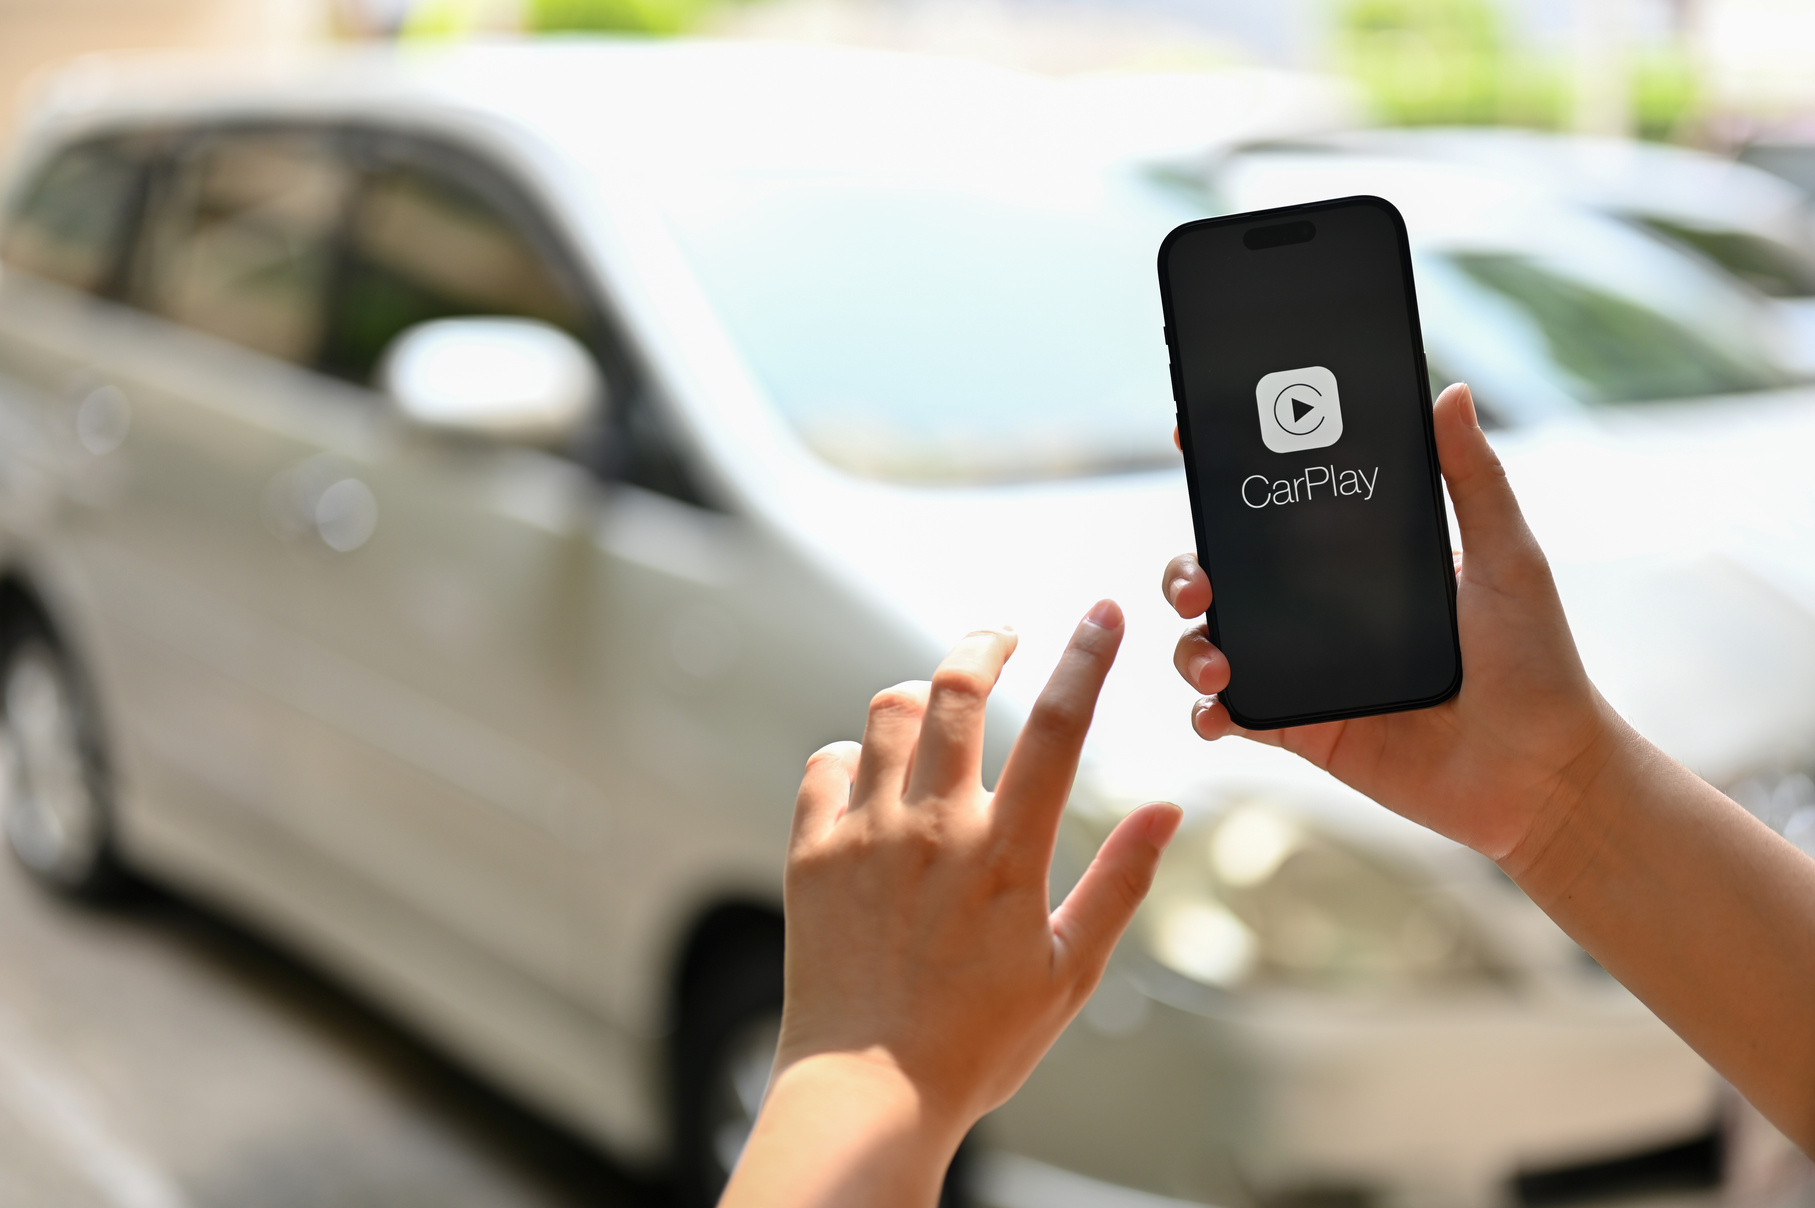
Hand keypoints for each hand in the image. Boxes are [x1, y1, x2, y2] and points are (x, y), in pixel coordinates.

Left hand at [722, 603, 1181, 1207]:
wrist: (865, 1089)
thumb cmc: (974, 1041)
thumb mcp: (1070, 972)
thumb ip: (1121, 881)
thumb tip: (1167, 809)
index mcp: (1006, 855)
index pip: (1059, 728)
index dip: (1087, 658)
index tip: (1102, 615)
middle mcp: (933, 830)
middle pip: (958, 690)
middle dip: (987, 644)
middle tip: (1003, 639)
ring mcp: (865, 835)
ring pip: (887, 713)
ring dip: (919, 699)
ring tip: (939, 717)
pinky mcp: (811, 852)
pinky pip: (825, 764)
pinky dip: (851, 757)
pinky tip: (872, 781)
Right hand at [1163, 383, 1616, 868]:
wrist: (1541, 775)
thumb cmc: (1537, 663)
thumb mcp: (1507, 559)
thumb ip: (1474, 479)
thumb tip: (1449, 393)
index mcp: (1359, 561)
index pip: (1280, 511)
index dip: (1228, 480)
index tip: (1192, 444)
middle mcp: (1320, 611)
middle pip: (1224, 575)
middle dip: (1187, 571)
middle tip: (1199, 584)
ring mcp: (1305, 670)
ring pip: (1211, 643)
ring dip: (1191, 645)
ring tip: (1216, 661)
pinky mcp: (1302, 729)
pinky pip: (1231, 715)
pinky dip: (1207, 711)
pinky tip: (1216, 708)